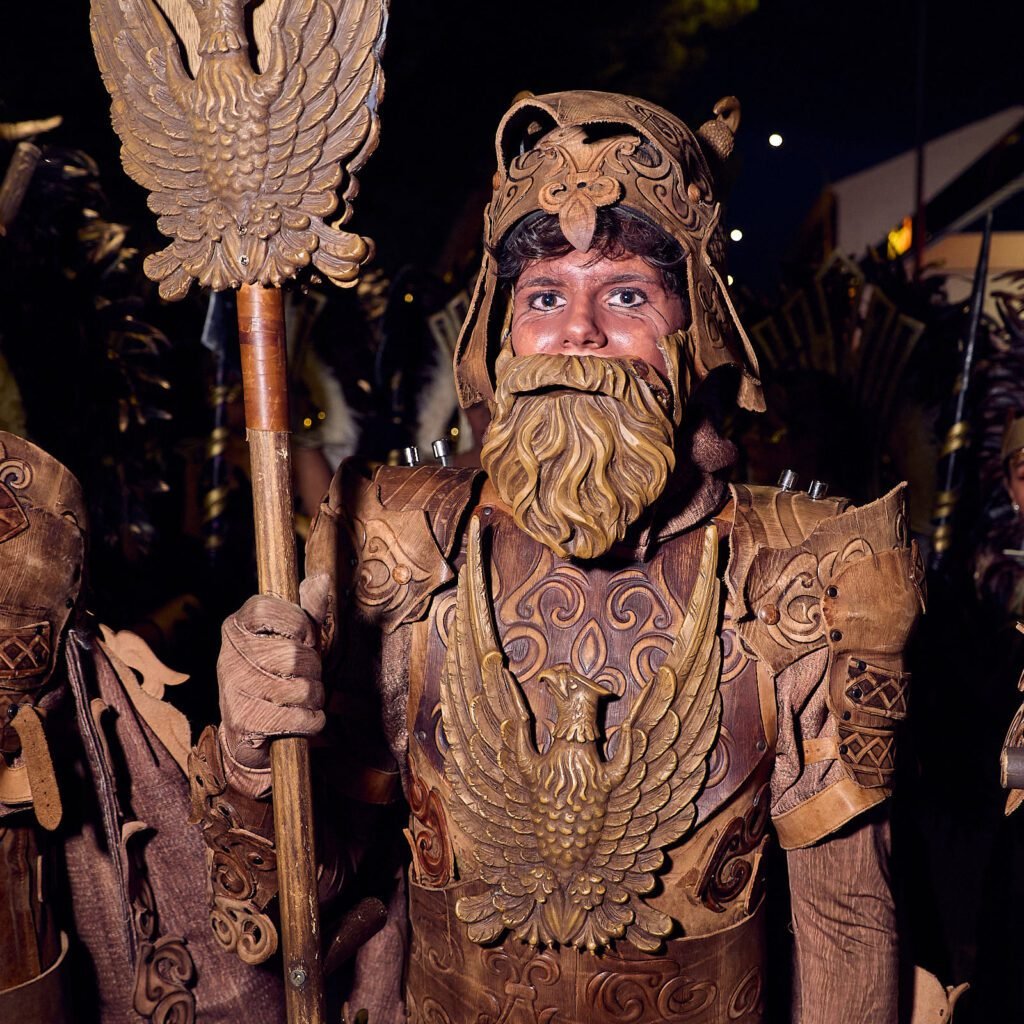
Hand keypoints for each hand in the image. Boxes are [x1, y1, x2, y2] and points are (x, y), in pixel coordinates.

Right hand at [218, 574, 330, 773]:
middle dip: (313, 668)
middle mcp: (229, 656)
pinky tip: (301, 718)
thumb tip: (322, 578)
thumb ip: (308, 610)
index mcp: (236, 627)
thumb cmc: (276, 676)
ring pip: (302, 687)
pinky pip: (301, 717)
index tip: (303, 638)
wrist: (246, 734)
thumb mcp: (293, 639)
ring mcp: (234, 689)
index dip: (299, 625)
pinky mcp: (244, 722)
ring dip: (314, 696)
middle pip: (295, 654)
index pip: (271, 610)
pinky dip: (312, 720)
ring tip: (302, 697)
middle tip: (303, 675)